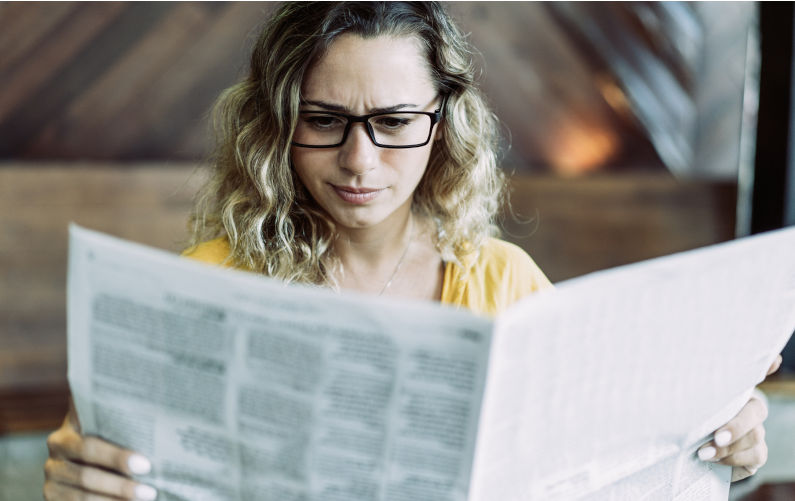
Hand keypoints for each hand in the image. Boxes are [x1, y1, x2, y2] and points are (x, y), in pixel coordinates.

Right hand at [44, 401, 156, 499]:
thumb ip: (122, 424)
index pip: (89, 446)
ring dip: (114, 500)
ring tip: (142, 499)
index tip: (145, 466)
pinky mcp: (52, 498)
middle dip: (120, 486)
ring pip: (83, 496)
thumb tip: (155, 414)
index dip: (117, 458)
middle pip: (87, 476)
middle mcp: (55, 456)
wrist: (90, 459)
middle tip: (149, 491)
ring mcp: (51, 480)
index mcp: (68, 432)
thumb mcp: (112, 429)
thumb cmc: (109, 437)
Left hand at [697, 354, 781, 481]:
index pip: (757, 373)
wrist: (689, 447)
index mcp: (737, 392)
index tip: (772, 360)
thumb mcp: (687, 399)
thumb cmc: (689, 417)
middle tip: (717, 437)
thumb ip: (695, 382)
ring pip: (756, 437)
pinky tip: (713, 461)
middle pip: (756, 412)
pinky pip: (755, 458)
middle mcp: (751, 411)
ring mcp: (756, 433)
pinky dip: (733, 460)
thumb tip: (730, 359)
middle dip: (736, 426)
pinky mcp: (755, 455)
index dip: (766, 366)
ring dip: (729, 448)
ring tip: (703, 452)